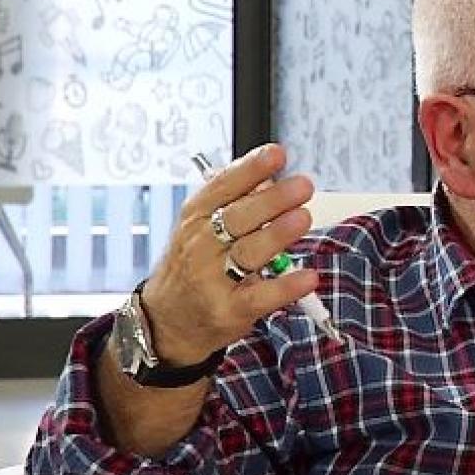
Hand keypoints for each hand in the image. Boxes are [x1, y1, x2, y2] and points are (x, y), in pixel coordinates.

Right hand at [140, 143, 317, 365]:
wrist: (166, 321)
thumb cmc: (193, 266)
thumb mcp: (202, 227)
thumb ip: (236, 201)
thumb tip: (271, 177)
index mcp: (196, 217)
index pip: (223, 186)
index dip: (250, 168)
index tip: (276, 153)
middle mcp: (200, 246)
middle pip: (238, 217)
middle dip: (272, 200)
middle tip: (302, 186)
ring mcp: (212, 280)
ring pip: (248, 252)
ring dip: (277, 234)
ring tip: (303, 218)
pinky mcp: (228, 311)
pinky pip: (260, 296)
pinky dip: (286, 286)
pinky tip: (308, 276)